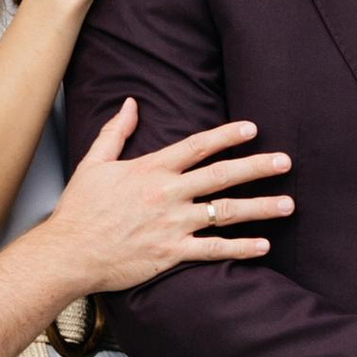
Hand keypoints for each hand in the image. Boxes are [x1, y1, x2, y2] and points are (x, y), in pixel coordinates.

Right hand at [45, 104, 291, 291]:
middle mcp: (167, 194)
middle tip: (285, 161)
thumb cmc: (80, 210)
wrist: (68, 252)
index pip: (196, 146)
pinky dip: (240, 248)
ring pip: (225, 213)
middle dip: (257, 167)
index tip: (252, 128)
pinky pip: (213, 250)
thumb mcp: (94, 163)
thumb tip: (129, 103)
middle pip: (221, 176)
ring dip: (260, 208)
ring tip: (288, 204)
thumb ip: (115, 132)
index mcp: (151, 170)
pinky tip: (264, 245)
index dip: (226, 135)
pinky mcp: (171, 253)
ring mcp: (172, 224)